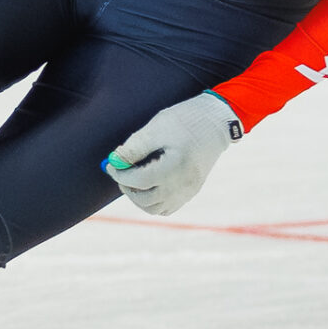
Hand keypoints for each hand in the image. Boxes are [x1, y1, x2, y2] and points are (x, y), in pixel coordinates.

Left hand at [102, 92, 243, 215]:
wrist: (217, 122)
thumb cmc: (186, 120)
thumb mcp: (156, 128)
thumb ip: (133, 147)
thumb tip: (114, 161)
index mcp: (174, 167)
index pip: (138, 181)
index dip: (120, 174)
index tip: (110, 164)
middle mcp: (183, 185)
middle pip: (145, 200)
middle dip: (127, 187)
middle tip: (120, 172)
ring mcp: (189, 191)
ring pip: (155, 208)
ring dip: (138, 198)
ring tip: (133, 179)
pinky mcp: (192, 191)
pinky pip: (168, 207)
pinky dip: (154, 202)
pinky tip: (149, 185)